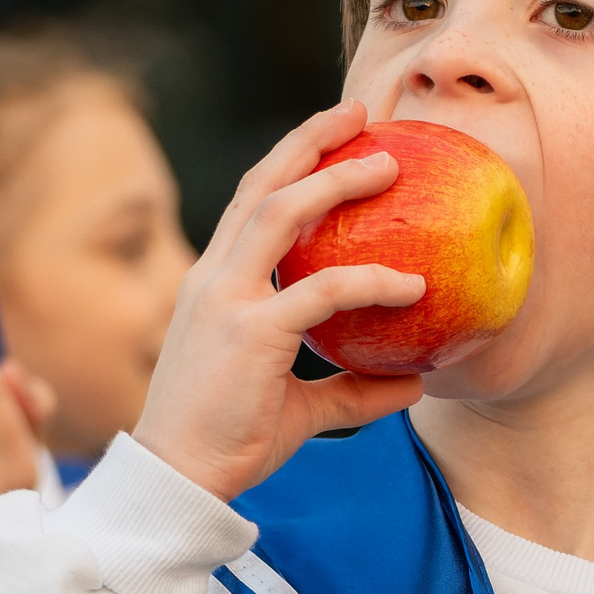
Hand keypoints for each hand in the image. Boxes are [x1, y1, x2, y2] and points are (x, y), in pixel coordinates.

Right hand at [133, 100, 425, 501]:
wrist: (179, 481)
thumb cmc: (228, 444)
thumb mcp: (299, 411)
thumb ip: (352, 390)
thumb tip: (414, 382)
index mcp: (214, 285)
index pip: (251, 203)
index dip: (291, 162)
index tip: (336, 135)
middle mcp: (214, 279)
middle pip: (260, 184)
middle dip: (310, 140)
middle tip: (362, 112)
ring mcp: (226, 300)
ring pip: (281, 213)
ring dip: (336, 179)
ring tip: (389, 164)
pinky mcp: (249, 333)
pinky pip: (322, 292)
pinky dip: (371, 282)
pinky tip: (413, 285)